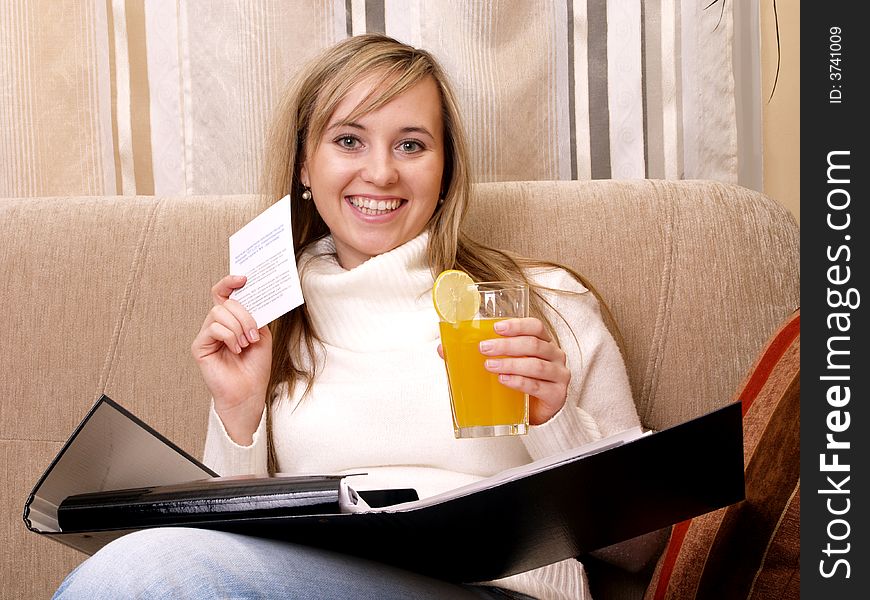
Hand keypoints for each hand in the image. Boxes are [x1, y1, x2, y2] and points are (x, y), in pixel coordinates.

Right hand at [191, 275, 272, 443]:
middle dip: (244, 315)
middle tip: (254, 333)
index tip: (243, 278)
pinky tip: (236, 349)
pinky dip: (229, 336)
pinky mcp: (200, 345)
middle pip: (226, 303)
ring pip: (219, 313)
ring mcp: (208, 334)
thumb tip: (252, 296)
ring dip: (238, 327)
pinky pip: (213, 328)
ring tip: (246, 344)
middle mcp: (218, 324)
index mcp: (232, 319)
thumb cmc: (255, 366)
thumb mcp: (262, 335)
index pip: (225, 294)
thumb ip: (255, 315)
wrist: (249, 391)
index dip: (230, 282)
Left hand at [438, 317, 569, 424]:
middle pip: (533, 344)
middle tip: (484, 348)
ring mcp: (558, 375)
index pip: (535, 327)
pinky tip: (504, 380)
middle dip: (507, 345)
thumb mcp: (502, 364)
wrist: (537, 412)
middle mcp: (554, 355)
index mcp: (543, 342)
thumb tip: (444, 349)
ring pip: (536, 365)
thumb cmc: (520, 382)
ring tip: (490, 366)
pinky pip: (538, 386)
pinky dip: (519, 382)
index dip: (517, 325)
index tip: (496, 327)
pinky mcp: (556, 395)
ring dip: (511, 364)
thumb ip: (477, 355)